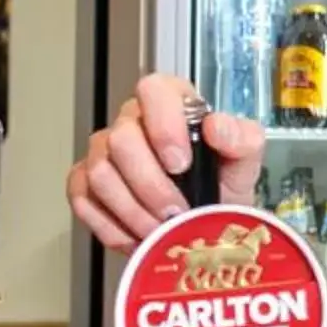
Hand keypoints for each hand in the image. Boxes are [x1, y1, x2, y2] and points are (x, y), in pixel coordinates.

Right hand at [67, 73, 264, 249]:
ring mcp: (103, 152)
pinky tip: (137, 236)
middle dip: (151, 186)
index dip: (163, 127)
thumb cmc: (222, 187)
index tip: (181, 164)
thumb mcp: (244, 164)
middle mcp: (132, 121)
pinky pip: (82, 201)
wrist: (205, 227)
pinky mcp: (84, 184)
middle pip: (121, 140)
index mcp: (171, 103)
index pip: (153, 91)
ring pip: (100, 174)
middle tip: (176, 212)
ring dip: (134, 211)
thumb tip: (217, 127)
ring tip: (160, 229)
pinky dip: (112, 227)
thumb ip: (243, 139)